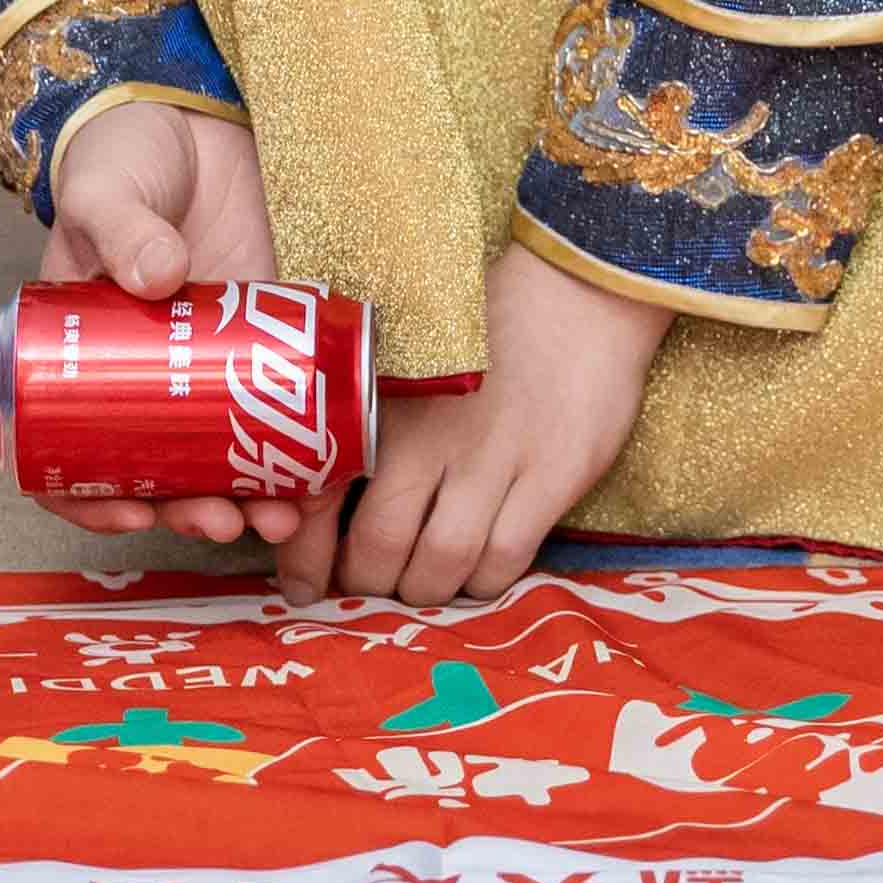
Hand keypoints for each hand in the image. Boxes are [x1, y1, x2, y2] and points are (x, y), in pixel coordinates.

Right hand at [39, 95, 288, 548]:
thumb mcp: (106, 188)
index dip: (93, 500)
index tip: (131, 514)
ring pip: (227, 457)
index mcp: (85, 358)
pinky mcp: (272, 341)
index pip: (72, 452)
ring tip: (284, 514)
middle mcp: (148, 376)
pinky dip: (304, 448)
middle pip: (160, 471)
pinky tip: (327, 471)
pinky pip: (287, 409)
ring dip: (253, 496)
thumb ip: (122, 226)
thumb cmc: (127, 154)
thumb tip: (158, 277)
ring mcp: (214, 365)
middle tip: (224, 518)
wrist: (198, 116)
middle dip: (191, 509)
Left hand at [278, 245, 665, 613]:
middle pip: (381, 547)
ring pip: (443, 562)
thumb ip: (365, 412)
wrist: (577, 293)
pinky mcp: (550, 476)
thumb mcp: (404, 357)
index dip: (307, 556)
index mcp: (383, 402)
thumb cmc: (481, 327)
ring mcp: (493, 459)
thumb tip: (318, 484)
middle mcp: (430, 436)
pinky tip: (476, 573)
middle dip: (368, 585)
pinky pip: (505, 556)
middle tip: (370, 589)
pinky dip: (484, 581)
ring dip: (427, 589)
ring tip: (423, 584)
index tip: (305, 585)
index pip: (324, 496)